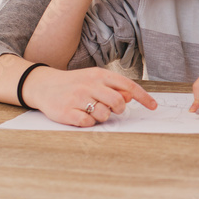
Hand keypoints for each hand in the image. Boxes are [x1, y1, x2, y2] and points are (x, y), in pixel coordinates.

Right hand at [21, 66, 158, 126]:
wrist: (44, 86)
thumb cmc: (75, 84)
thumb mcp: (95, 80)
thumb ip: (113, 87)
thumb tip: (131, 96)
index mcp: (99, 75)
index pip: (128, 85)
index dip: (143, 97)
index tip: (154, 106)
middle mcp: (89, 85)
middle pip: (118, 102)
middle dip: (119, 109)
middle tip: (111, 109)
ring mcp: (77, 98)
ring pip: (104, 114)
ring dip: (102, 116)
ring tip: (91, 110)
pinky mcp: (67, 112)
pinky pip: (88, 123)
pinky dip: (88, 123)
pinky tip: (81, 116)